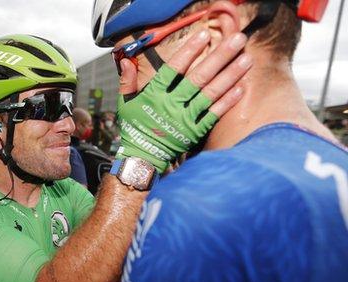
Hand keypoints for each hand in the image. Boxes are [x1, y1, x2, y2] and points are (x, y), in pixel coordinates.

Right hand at [116, 30, 251, 172]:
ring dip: (230, 76)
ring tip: (247, 59)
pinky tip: (241, 87)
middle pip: (198, 77)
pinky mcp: (194, 132)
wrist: (142, 157)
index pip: (173, 69)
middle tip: (237, 40)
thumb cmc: (134, 127)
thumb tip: (126, 60)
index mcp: (154, 95)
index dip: (189, 51)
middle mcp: (171, 105)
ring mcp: (185, 119)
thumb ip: (127, 81)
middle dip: (219, 57)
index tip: (205, 34)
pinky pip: (213, 114)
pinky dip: (227, 101)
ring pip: (211, 94)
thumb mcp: (125, 103)